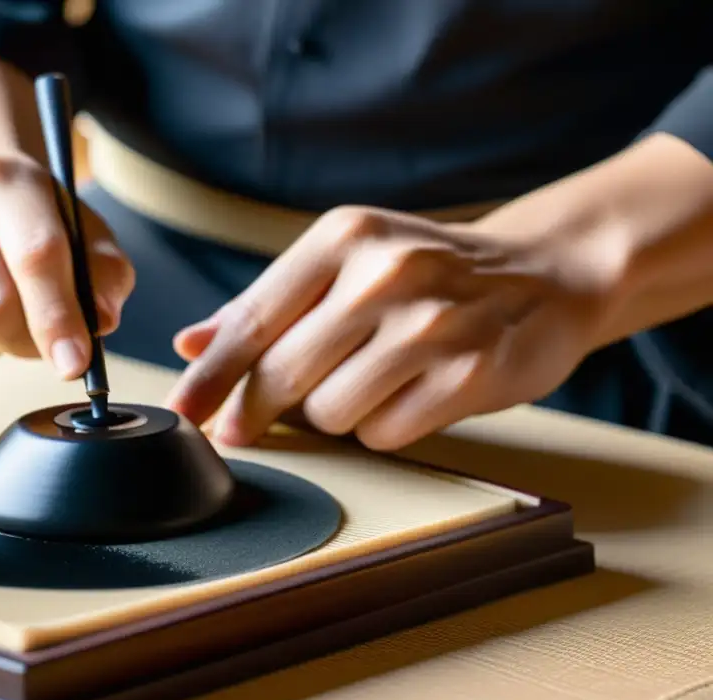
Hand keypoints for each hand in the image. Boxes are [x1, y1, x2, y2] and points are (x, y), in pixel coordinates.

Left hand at [166, 205, 621, 450]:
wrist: (547, 273)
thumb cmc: (430, 272)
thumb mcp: (348, 262)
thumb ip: (268, 304)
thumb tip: (190, 345)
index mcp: (345, 237)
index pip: (254, 319)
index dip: (210, 376)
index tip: (182, 413)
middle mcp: (386, 273)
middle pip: (283, 374)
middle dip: (259, 408)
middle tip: (248, 424)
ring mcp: (432, 325)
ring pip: (331, 412)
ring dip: (334, 413)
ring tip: (367, 381)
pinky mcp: (470, 374)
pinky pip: (384, 433)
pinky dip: (382, 426)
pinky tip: (407, 394)